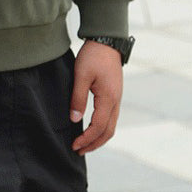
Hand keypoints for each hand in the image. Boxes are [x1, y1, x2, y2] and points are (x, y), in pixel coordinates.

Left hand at [69, 39, 122, 154]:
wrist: (107, 42)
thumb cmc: (93, 56)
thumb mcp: (81, 75)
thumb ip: (78, 98)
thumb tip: (75, 119)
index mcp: (108, 98)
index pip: (98, 127)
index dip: (86, 138)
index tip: (74, 145)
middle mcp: (116, 102)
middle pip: (108, 131)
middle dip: (94, 144)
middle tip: (78, 150)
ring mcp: (117, 99)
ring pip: (111, 126)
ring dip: (99, 138)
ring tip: (85, 144)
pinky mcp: (114, 95)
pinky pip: (111, 118)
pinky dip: (102, 128)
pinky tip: (92, 128)